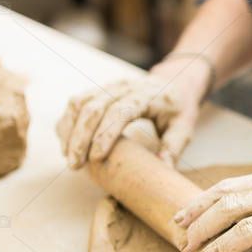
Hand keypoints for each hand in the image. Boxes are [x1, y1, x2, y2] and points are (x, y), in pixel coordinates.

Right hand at [56, 55, 211, 167]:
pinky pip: (76, 102)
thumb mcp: (184, 127)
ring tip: (69, 158)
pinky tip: (66, 144)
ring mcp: (109, 86)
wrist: (174, 83)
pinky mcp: (99, 89)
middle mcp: (124, 86)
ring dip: (70, 131)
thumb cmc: (178, 110)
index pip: (120, 111)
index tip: (96, 158)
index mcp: (146, 94)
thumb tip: (164, 169)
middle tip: (75, 165)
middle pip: (94, 107)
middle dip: (81, 137)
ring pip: (80, 103)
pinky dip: (67, 122)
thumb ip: (174, 147)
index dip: (105, 134)